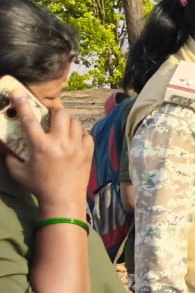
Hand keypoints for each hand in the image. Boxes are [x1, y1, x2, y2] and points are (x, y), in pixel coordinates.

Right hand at [4, 93, 90, 215]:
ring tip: (63, 129)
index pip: (29, 119)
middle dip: (54, 112)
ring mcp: (77, 147)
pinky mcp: (88, 152)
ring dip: (67, 122)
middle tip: (50, 117)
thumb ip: (10, 156)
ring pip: (75, 122)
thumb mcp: (18, 171)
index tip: (18, 92)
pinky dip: (80, 134)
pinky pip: (87, 134)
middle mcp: (60, 142)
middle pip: (60, 114)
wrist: (64, 200)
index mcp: (40, 145)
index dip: (22, 103)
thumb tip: (4, 146)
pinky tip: (75, 140)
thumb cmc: (39, 186)